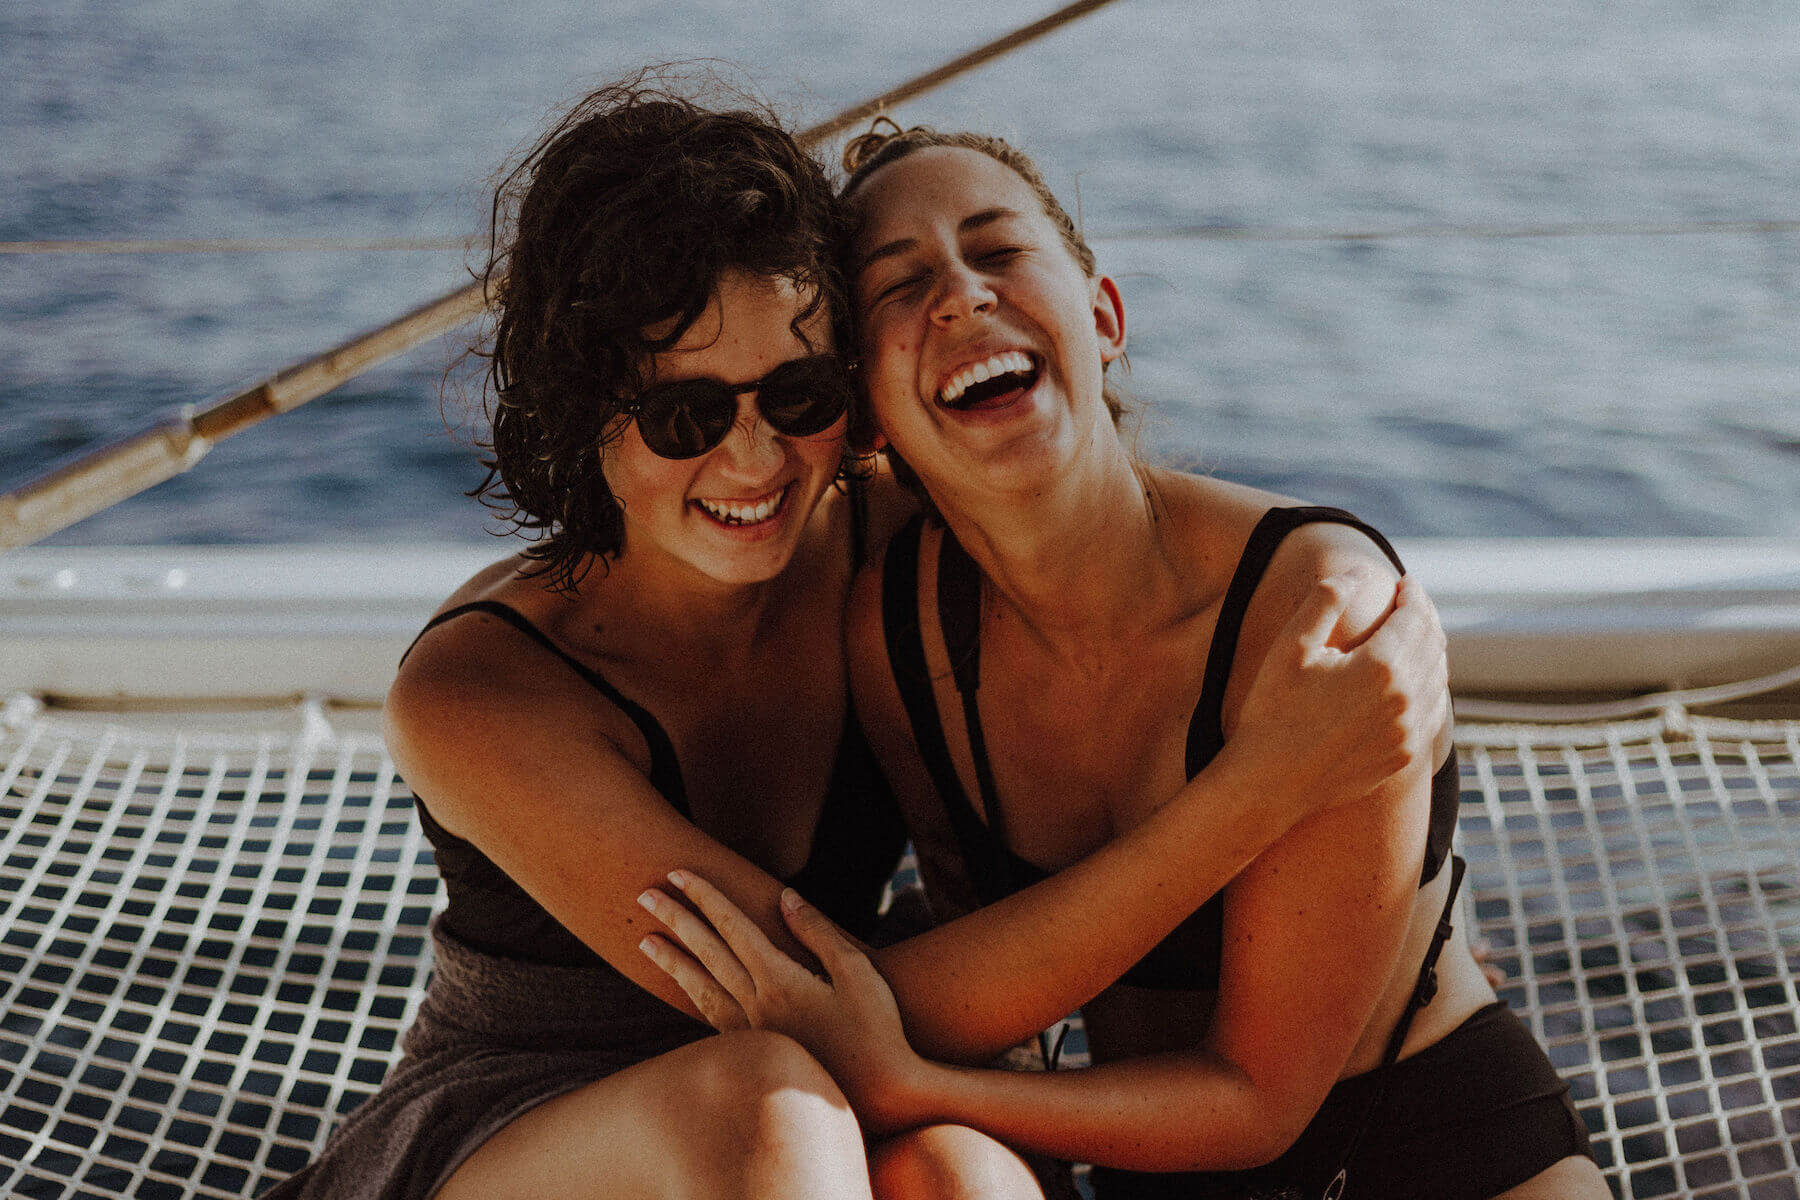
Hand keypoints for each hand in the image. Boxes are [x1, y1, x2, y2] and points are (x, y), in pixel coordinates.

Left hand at [638, 871, 929, 1132]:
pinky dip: (691, 996)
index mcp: (781, 980)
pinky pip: (712, 1018)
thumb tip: (784, 897)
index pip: (733, 927)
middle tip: (643, 895)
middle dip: (675, 920)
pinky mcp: (757, 1052)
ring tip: (646, 941)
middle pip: (706, 952)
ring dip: (672, 960)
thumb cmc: (876, 1029)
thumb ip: (816, 932)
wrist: (880, 1095)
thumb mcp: (856, 971)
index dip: (706, 897)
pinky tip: (683, 988)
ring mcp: (752, 1032)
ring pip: (701, 988)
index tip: (679, 874)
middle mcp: (757, 1004)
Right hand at [1223, 569, 1449, 815]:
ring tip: (1415, 635)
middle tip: (1412, 603)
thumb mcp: (1291, 646)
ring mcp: (1408, 732)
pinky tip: (1415, 681)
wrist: (1268, 783)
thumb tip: (1360, 570)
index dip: (1414, 594)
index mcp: (1380, 666)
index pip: (1415, 617)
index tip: (1405, 582)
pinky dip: (1431, 688)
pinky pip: (1433, 713)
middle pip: (1433, 644)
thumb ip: (1327, 600)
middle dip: (1425, 617)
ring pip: (1438, 679)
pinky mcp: (1404, 757)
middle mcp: (1405, 699)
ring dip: (1432, 651)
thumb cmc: (1272, 711)